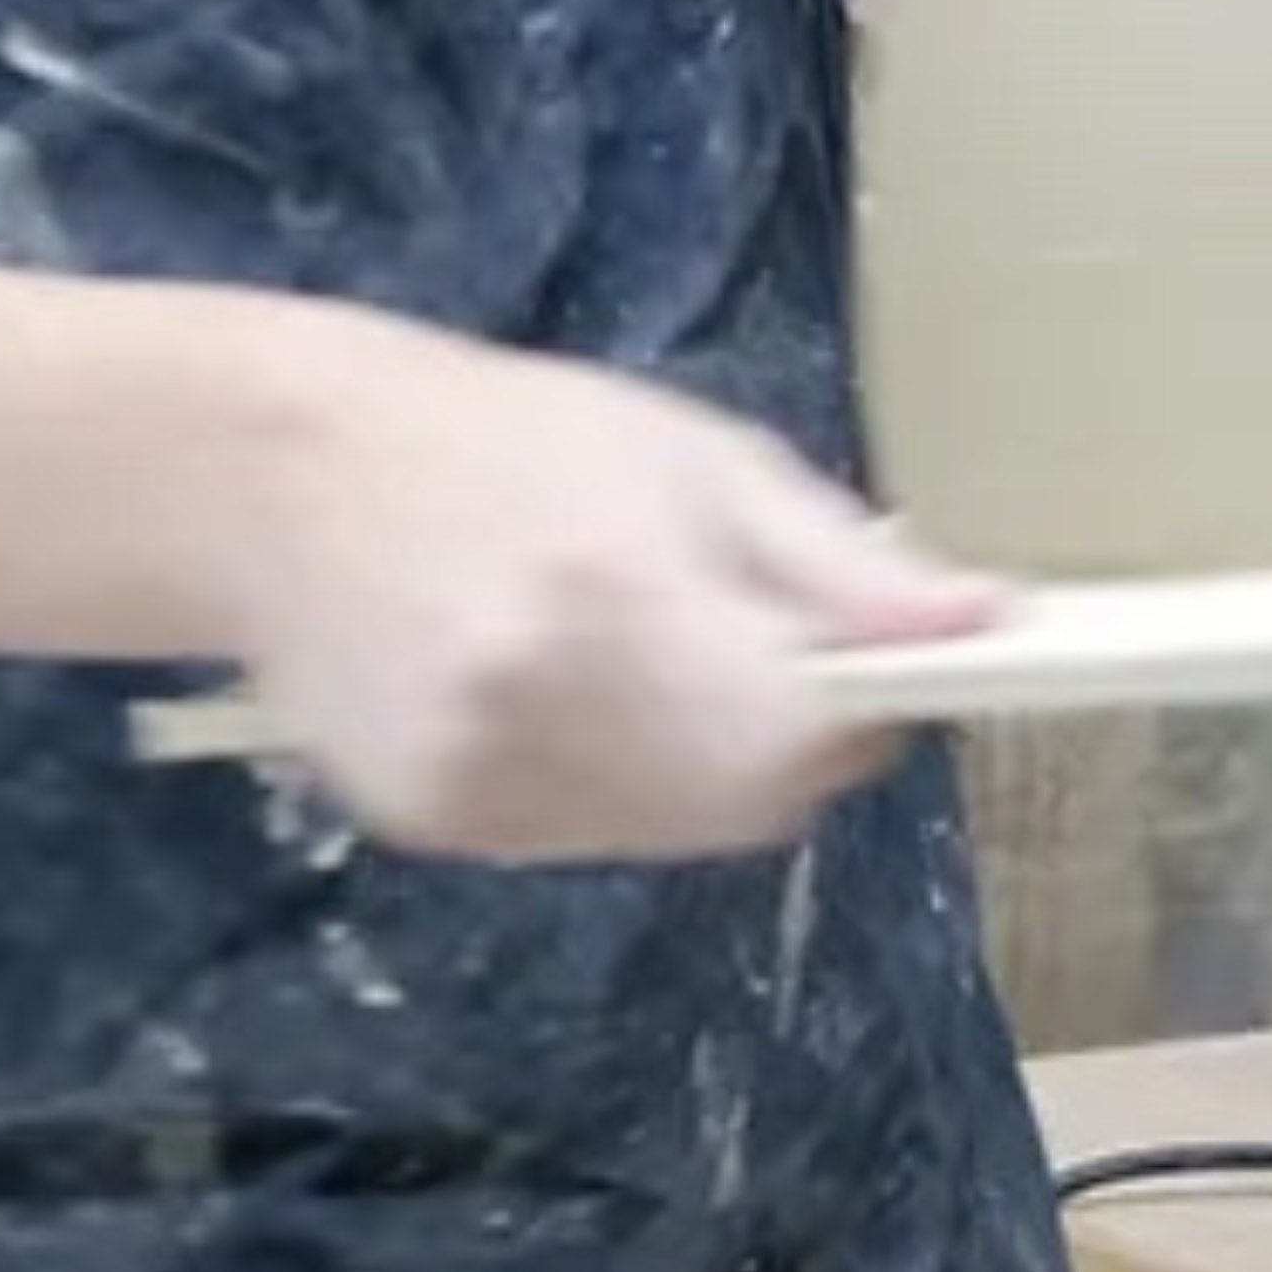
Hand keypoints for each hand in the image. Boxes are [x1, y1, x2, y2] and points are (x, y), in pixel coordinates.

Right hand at [200, 299, 1008, 865]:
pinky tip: (569, 685)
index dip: (867, 713)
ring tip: (648, 647)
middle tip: (764, 648)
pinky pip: (588, 833)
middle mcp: (539, 710)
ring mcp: (475, 784)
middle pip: (748, 801)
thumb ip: (840, 564)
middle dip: (794, 741)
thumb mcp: (701, 459)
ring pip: (674, 829)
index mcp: (620, 599)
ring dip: (710, 765)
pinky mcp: (432, 825)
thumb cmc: (516, 437)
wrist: (286, 477)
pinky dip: (620, 780)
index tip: (880, 664)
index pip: (802, 736)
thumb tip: (984, 622)